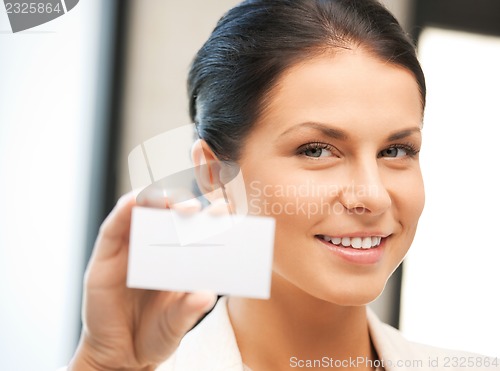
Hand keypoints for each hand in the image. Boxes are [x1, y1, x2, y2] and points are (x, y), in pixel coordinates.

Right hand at [68, 192, 216, 370]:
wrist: (120, 354)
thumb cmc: (154, 332)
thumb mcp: (176, 323)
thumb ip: (189, 309)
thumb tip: (207, 295)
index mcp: (180, 257)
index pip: (195, 227)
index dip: (209, 215)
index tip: (226, 211)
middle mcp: (157, 246)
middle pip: (170, 212)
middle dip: (184, 203)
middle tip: (197, 209)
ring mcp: (131, 246)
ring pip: (143, 209)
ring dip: (157, 198)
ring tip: (172, 203)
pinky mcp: (107, 253)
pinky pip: (114, 224)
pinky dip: (125, 208)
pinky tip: (134, 202)